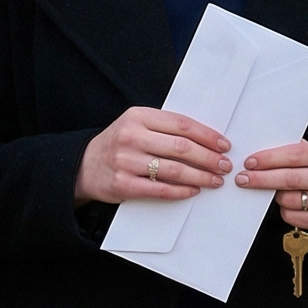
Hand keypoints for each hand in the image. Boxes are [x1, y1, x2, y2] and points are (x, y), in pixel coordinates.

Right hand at [75, 106, 229, 206]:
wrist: (83, 165)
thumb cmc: (118, 144)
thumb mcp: (135, 124)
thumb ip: (163, 127)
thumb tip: (205, 139)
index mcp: (138, 116)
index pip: (181, 124)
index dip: (207, 135)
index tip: (223, 144)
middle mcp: (131, 136)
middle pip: (181, 147)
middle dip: (208, 157)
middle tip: (224, 165)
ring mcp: (126, 161)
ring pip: (173, 169)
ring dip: (200, 176)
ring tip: (215, 180)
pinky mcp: (123, 184)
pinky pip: (160, 189)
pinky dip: (181, 191)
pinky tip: (194, 190)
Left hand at [235, 139, 307, 232]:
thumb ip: (290, 152)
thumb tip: (256, 158)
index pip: (294, 155)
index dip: (269, 159)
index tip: (249, 163)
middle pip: (290, 179)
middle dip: (262, 179)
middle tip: (242, 178)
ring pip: (289, 200)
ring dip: (274, 196)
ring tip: (271, 190)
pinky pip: (292, 217)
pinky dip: (283, 210)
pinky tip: (285, 203)